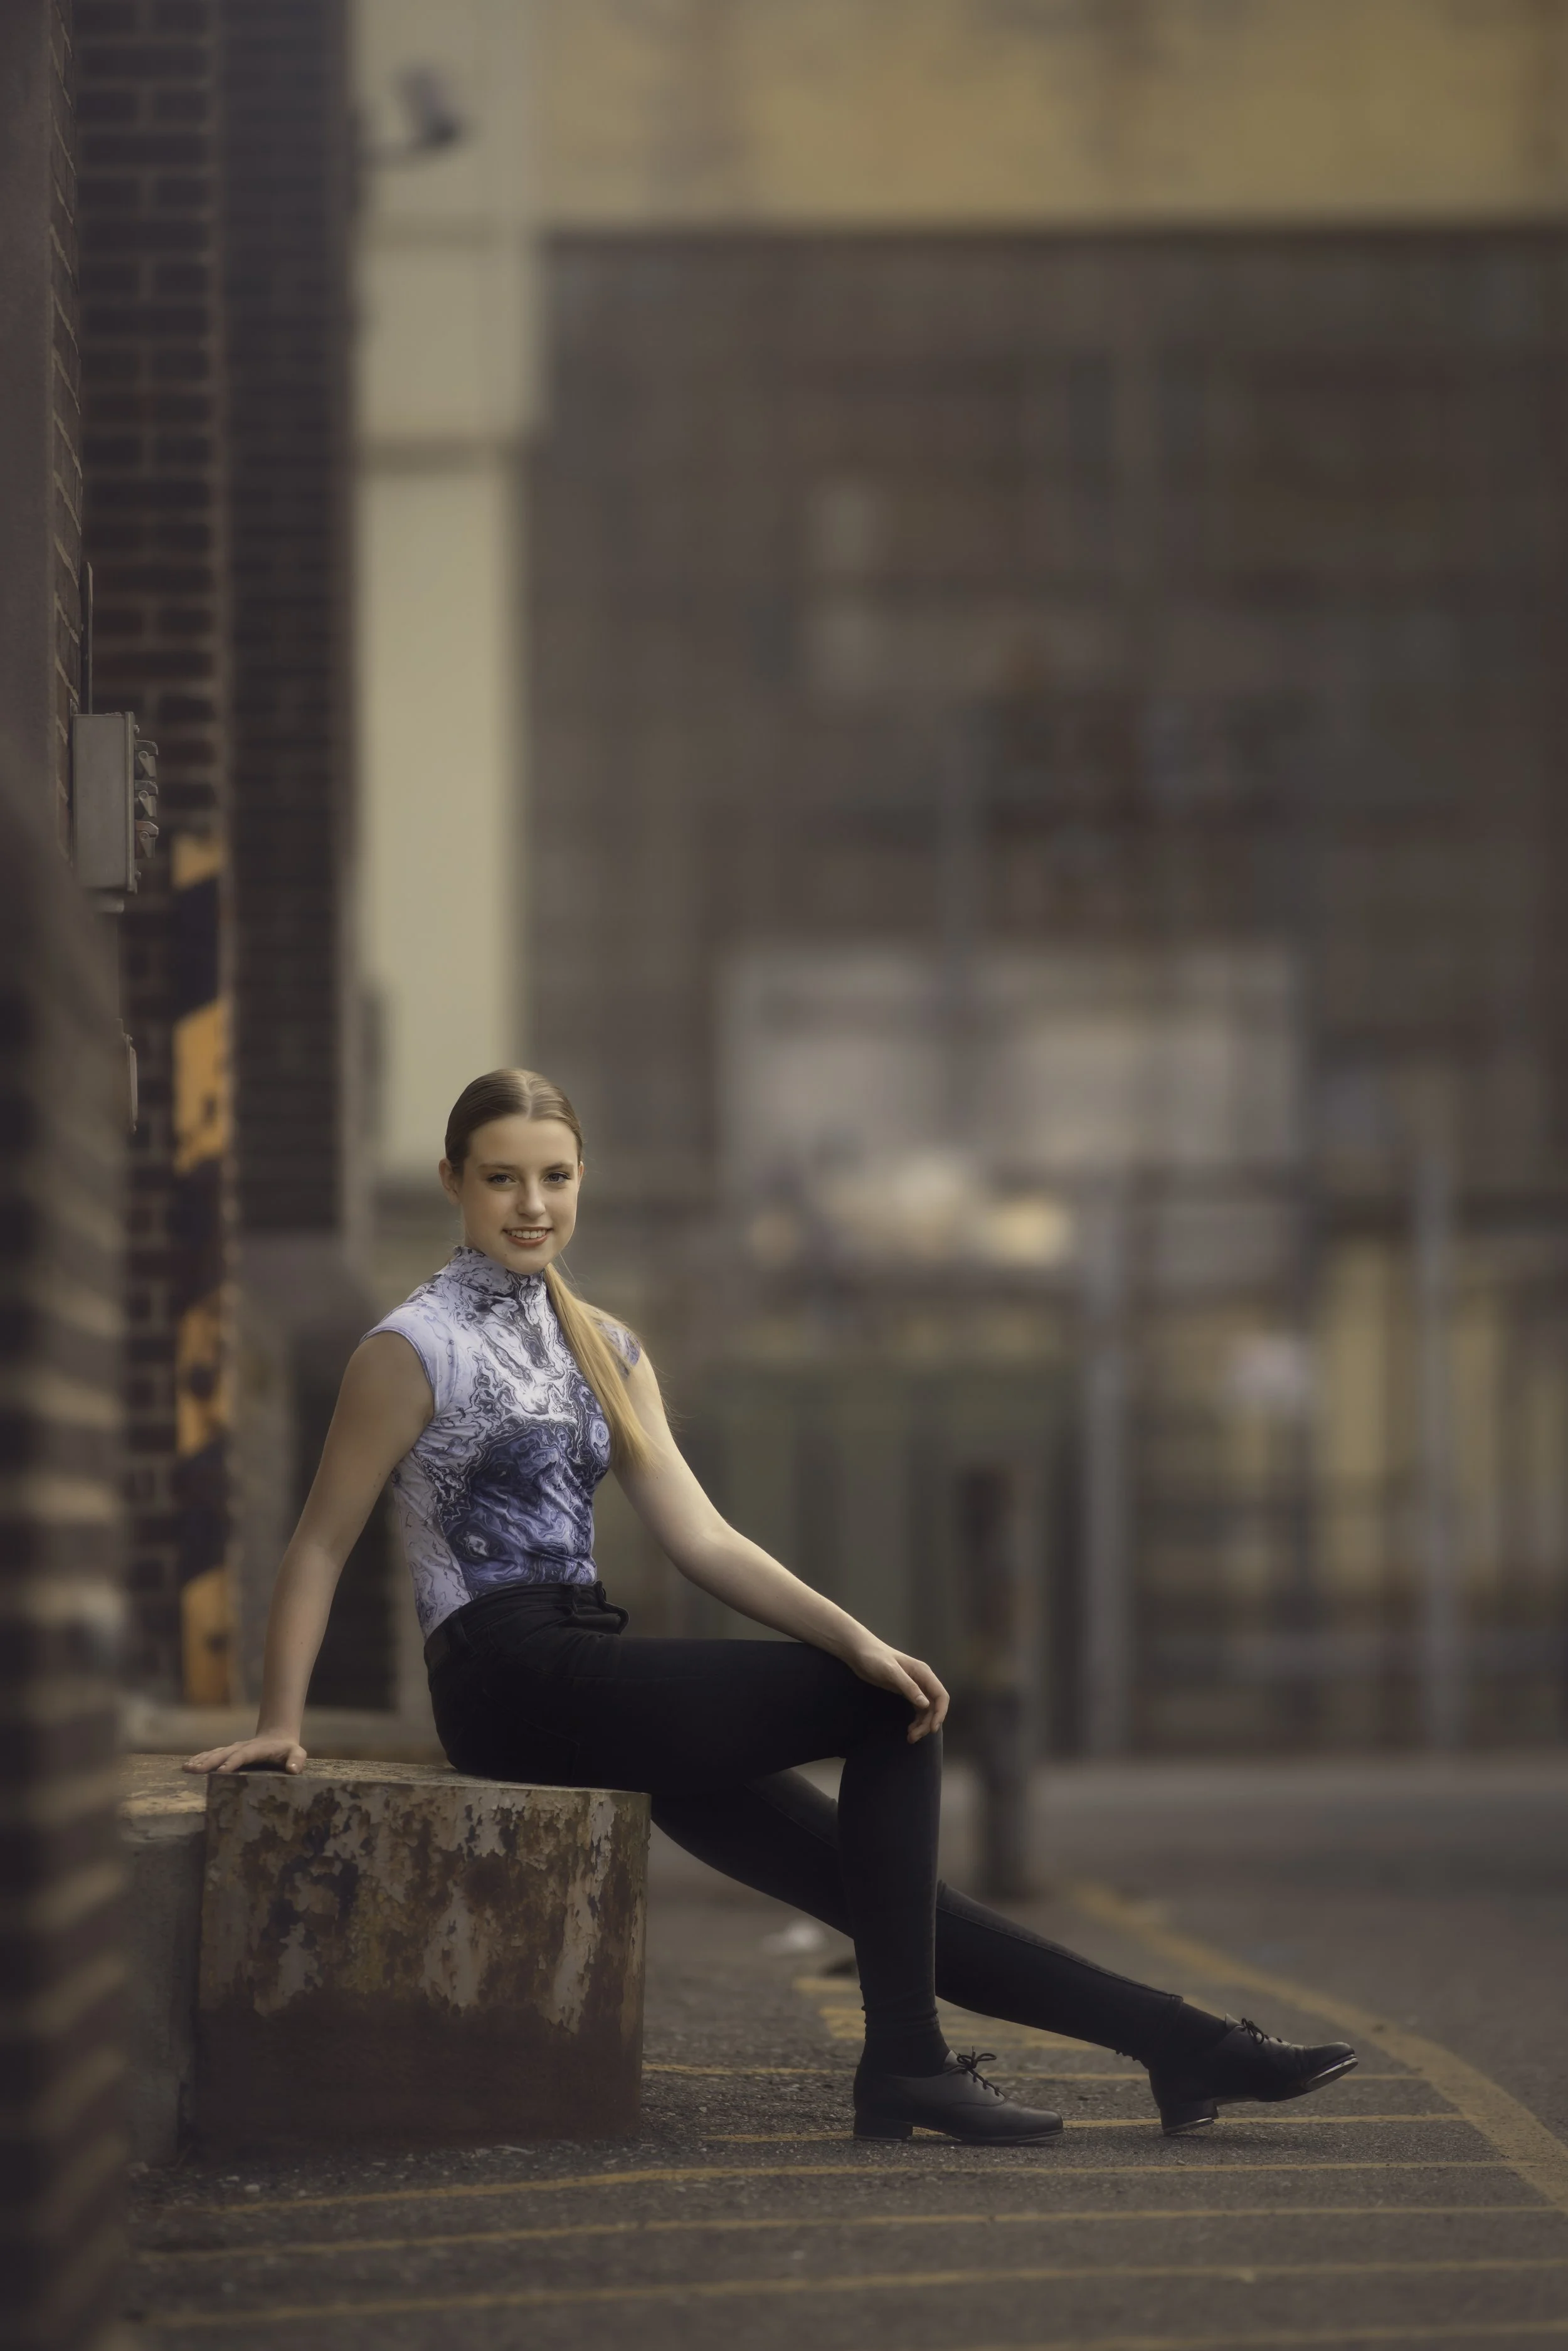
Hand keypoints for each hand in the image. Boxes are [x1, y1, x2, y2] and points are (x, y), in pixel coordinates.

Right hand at [184, 1733, 306, 1775]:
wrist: (277, 1737)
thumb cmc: (287, 1750)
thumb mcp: (297, 1753)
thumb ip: (296, 1760)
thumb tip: (293, 1769)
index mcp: (258, 1749)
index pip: (244, 1755)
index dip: (233, 1762)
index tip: (222, 1770)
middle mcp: (242, 1747)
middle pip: (224, 1753)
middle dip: (210, 1762)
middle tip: (195, 1770)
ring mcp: (234, 1749)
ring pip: (215, 1753)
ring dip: (201, 1760)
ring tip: (187, 1768)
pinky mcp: (228, 1752)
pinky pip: (212, 1754)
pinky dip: (200, 1758)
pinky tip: (188, 1765)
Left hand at [845, 1640, 948, 1741]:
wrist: (860, 1652)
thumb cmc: (875, 1658)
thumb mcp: (891, 1672)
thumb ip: (909, 1687)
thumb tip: (925, 1705)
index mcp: (923, 1673)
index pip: (940, 1695)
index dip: (940, 1713)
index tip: (932, 1729)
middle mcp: (922, 1680)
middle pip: (934, 1706)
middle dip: (927, 1723)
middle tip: (914, 1737)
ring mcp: (914, 1687)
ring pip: (926, 1710)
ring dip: (921, 1724)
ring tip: (910, 1737)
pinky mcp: (905, 1691)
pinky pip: (917, 1709)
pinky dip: (916, 1720)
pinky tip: (909, 1729)